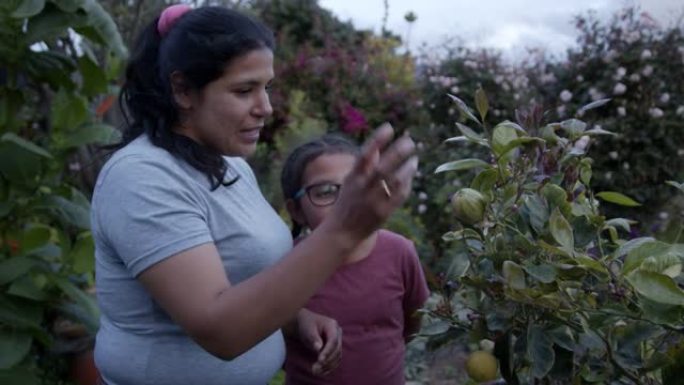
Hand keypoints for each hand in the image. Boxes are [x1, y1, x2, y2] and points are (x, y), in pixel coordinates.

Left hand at [296, 309, 342, 375]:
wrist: (305, 324)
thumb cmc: (306, 325)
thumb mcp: (307, 329)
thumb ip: (313, 338)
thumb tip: (319, 348)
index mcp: (332, 325)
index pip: (333, 341)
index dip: (328, 351)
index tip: (320, 360)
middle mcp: (338, 333)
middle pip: (337, 350)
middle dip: (327, 361)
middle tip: (315, 369)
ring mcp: (338, 341)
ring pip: (337, 357)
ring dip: (328, 366)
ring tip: (316, 371)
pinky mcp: (335, 349)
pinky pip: (335, 360)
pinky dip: (329, 367)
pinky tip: (321, 372)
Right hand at [331, 123, 417, 240]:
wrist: (342, 232)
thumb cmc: (348, 201)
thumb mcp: (351, 180)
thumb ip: (365, 163)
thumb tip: (377, 143)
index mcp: (353, 177)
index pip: (364, 155)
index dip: (377, 140)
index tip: (389, 127)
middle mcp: (362, 189)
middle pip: (383, 168)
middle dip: (398, 152)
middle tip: (410, 141)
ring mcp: (373, 202)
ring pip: (395, 181)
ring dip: (407, 168)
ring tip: (413, 160)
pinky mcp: (383, 213)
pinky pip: (400, 195)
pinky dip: (407, 183)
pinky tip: (410, 175)